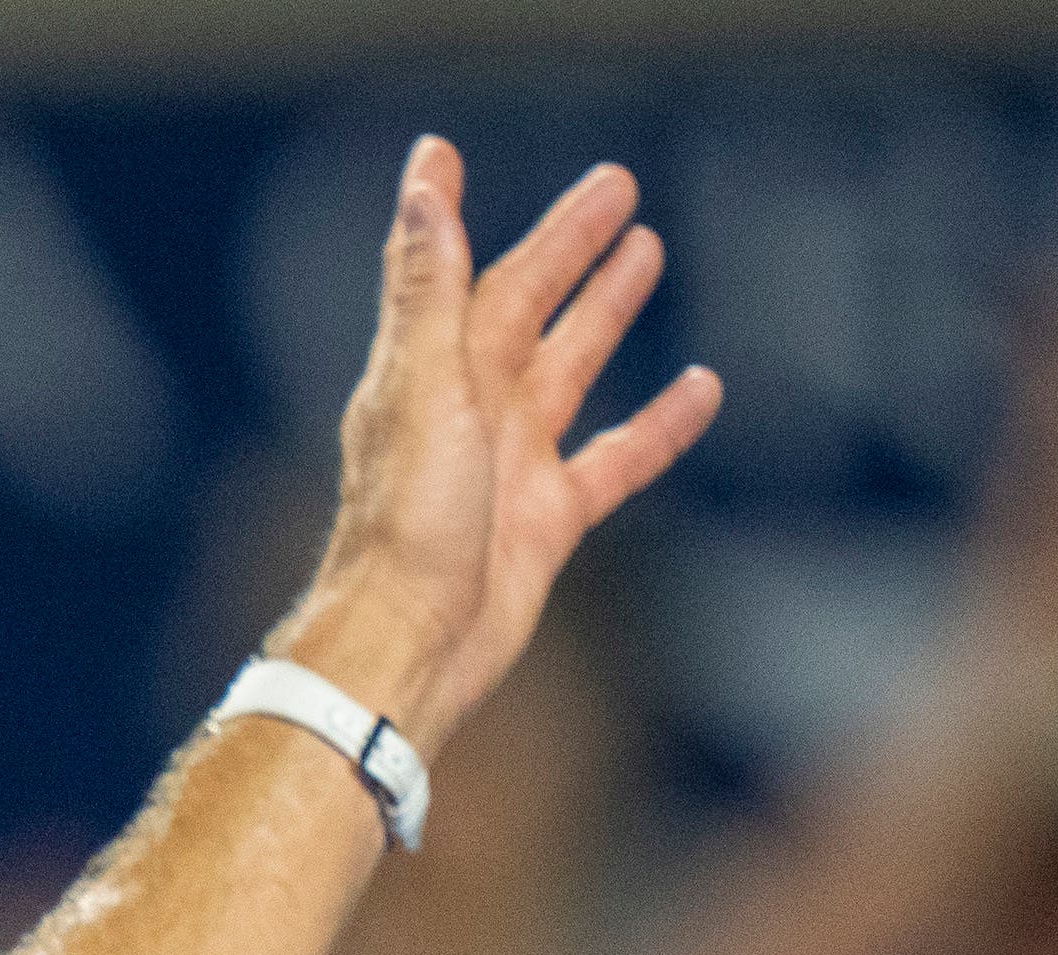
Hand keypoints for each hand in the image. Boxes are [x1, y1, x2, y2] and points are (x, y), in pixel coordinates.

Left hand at [278, 138, 723, 751]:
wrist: (411, 644)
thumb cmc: (406, 525)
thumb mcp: (420, 387)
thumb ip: (429, 287)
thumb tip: (424, 188)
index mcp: (427, 374)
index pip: (464, 274)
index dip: (457, 214)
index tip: (451, 156)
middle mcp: (466, 413)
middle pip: (525, 308)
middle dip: (568, 250)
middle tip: (619, 191)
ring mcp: (509, 466)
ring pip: (569, 369)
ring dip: (605, 314)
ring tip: (647, 254)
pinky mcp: (546, 520)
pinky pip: (616, 459)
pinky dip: (658, 426)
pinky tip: (703, 389)